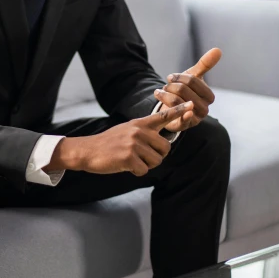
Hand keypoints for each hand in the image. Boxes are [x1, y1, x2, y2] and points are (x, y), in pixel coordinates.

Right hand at [48, 101, 194, 176]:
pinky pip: (144, 170)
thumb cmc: (109, 143)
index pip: (163, 116)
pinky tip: (125, 166)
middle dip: (157, 157)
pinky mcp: (128, 158)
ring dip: (146, 165)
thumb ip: (144, 132)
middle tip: (142, 157)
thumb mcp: (127, 130)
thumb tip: (162, 142)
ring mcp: (133, 144)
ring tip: (131, 160)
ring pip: (156, 161)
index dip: (178, 111)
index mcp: (139, 124)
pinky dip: (136, 172)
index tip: (190, 105)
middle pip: (165, 148)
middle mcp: (138, 131)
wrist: (88, 151)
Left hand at [154, 48, 221, 132]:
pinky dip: (172, 110)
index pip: (192, 80)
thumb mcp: (193, 76)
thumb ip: (205, 64)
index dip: (179, 77)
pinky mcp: (184, 126)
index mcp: (209, 96)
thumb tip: (218, 49)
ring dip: (164, 94)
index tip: (170, 77)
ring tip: (160, 93)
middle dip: (170, 86)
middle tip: (165, 87)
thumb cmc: (185, 91)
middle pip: (183, 90)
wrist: (173, 110)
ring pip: (175, 101)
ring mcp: (195, 118)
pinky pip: (178, 117)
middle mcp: (205, 108)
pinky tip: (164, 105)